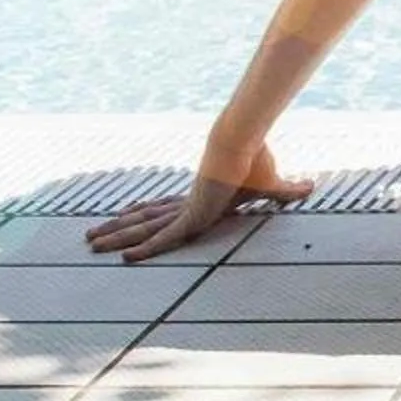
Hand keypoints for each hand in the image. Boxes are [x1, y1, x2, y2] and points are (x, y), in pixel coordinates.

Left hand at [84, 138, 312, 263]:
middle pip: (144, 218)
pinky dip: (146, 248)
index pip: (165, 208)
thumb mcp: (271, 184)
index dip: (144, 214)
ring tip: (89, 242)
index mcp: (200, 196)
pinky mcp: (192, 216)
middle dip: (117, 227)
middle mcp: (186, 202)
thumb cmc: (255, 160)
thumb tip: (311, 187)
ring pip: (143, 227)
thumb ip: (285, 190)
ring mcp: (186, 209)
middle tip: (90, 236)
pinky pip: (164, 238)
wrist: (244, 143)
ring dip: (116, 234)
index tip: (126, 217)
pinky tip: (125, 257)